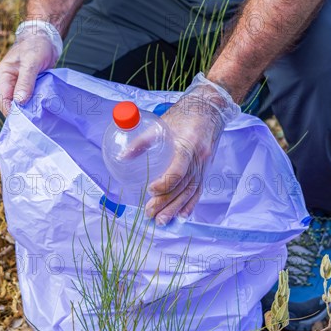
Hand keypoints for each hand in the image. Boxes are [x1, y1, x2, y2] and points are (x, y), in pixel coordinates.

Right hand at [0, 21, 62, 115]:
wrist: (45, 37)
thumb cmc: (36, 46)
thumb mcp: (31, 62)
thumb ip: (25, 81)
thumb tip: (19, 102)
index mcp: (3, 76)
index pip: (2, 100)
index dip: (11, 112)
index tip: (24, 121)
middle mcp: (7, 82)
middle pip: (9, 104)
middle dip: (19, 113)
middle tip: (33, 123)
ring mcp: (17, 85)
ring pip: (19, 104)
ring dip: (27, 110)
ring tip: (38, 119)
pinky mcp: (27, 87)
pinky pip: (27, 100)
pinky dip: (33, 105)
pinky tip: (41, 112)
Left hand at [144, 73, 239, 224]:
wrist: (208, 109)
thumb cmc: (182, 116)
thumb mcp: (160, 125)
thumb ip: (140, 142)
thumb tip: (121, 157)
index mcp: (188, 144)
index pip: (178, 170)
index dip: (165, 183)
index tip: (150, 189)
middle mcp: (199, 158)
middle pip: (183, 185)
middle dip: (166, 202)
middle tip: (150, 214)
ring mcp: (204, 165)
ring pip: (191, 191)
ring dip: (176, 208)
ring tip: (162, 221)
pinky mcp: (206, 169)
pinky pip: (199, 190)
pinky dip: (190, 204)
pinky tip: (181, 216)